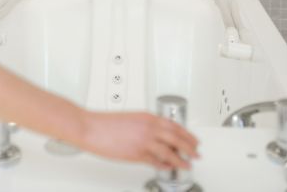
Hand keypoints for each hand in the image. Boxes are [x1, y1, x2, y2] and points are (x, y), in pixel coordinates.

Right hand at [80, 111, 198, 169]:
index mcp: (148, 117)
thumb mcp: (131, 119)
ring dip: (181, 160)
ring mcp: (144, 141)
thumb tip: (157, 136)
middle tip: (196, 153)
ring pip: (170, 152)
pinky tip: (168, 168)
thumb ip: (145, 126)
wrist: (90, 127)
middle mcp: (149, 128)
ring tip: (187, 164)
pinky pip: (156, 162)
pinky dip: (164, 165)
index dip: (187, 135)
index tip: (193, 140)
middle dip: (190, 147)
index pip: (175, 126)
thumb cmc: (105, 123)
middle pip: (177, 138)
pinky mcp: (137, 154)